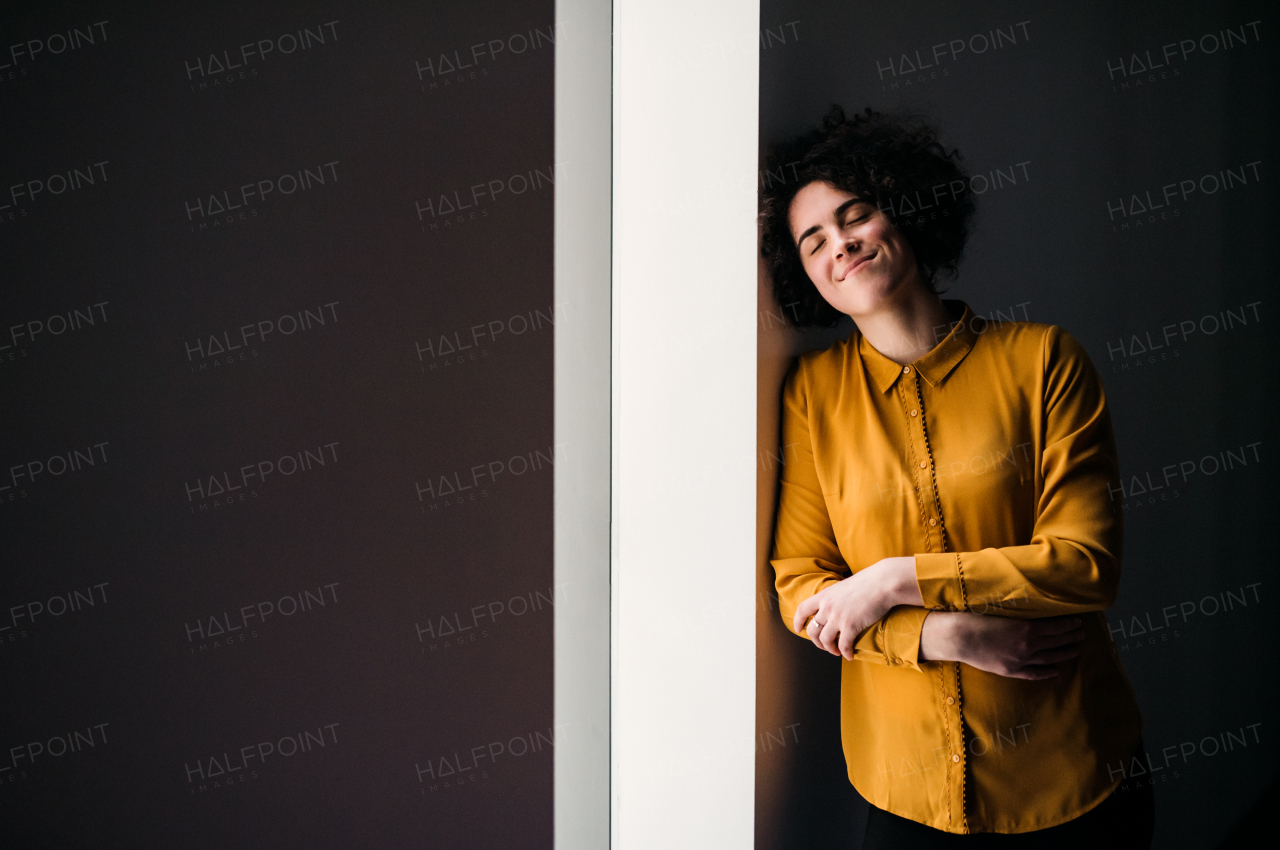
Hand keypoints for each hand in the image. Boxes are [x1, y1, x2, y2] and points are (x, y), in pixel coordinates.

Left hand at [794, 557, 923, 659]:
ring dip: (830, 649)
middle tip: (825, 646)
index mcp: (824, 595)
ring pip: (825, 640)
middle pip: (812, 630)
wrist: (883, 582)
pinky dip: (845, 653)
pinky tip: (850, 655)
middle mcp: (827, 607)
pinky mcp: (850, 626)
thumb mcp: (843, 587)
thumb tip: (835, 607)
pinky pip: (843, 645)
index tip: (798, 629)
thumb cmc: (868, 582)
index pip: (802, 609)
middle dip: (817, 642)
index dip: (798, 621)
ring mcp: (838, 617)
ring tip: (837, 652)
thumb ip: (835, 597)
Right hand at [920, 612, 1084, 679]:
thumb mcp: (1000, 606)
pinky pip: (1035, 673)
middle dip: (1072, 637)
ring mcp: (1020, 660)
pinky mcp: (1011, 670)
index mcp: (1027, 628)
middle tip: (1082, 633)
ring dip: (1066, 653)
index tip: (1077, 621)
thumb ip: (1019, 604)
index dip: (1069, 624)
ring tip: (1077, 648)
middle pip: (1057, 642)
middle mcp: (1028, 645)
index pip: (1056, 627)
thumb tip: (1030, 594)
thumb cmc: (975, 616)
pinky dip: (1048, 672)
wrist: (957, 636)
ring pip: (1051, 658)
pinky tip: (1056, 670)